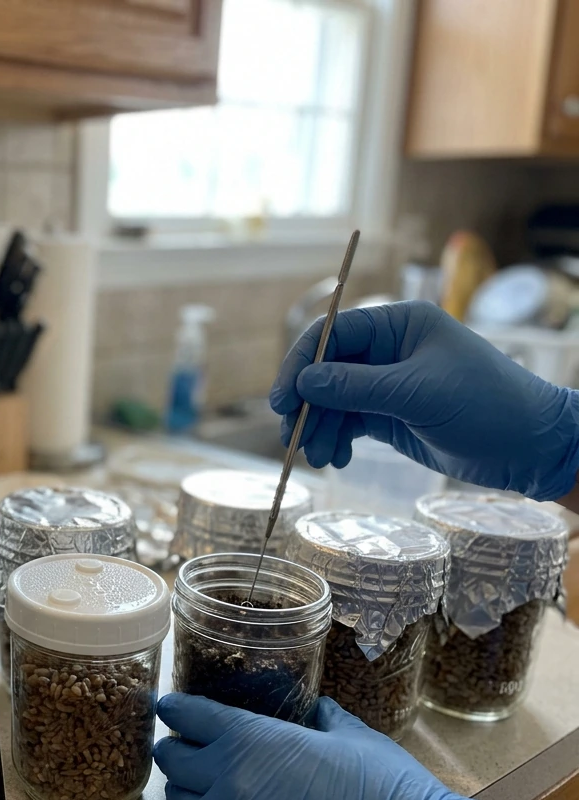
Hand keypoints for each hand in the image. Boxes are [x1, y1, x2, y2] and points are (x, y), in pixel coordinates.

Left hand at [154, 693, 509, 799]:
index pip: (192, 715)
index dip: (176, 709)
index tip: (169, 707)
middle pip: (175, 761)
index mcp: (253, 738)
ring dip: (185, 794)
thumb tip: (316, 709)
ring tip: (193, 789)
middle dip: (173, 751)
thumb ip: (323, 718)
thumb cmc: (386, 790)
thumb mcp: (351, 736)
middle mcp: (232, 779)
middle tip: (177, 748)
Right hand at [269, 301, 578, 500]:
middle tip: (292, 437)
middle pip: (325, 369)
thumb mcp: (418, 395)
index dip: (300, 364)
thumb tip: (303, 381)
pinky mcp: (390, 415)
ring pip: (332, 400)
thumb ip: (356, 387)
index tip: (282, 400)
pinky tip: (336, 459)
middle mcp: (389, 349)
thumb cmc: (487, 407)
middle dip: (306, 404)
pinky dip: (335, 439)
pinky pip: (347, 422)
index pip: (332, 334)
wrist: (532, 449)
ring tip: (318, 458)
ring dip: (318, 428)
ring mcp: (388, 383)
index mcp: (399, 325)